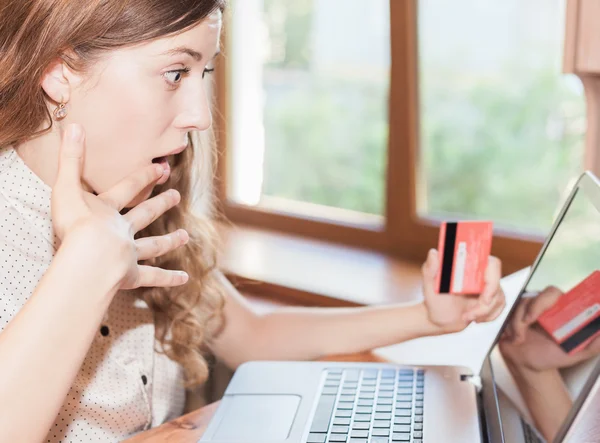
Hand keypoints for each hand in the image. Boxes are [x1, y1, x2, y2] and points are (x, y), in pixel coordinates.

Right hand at [51, 123, 189, 289]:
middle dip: (161, 204)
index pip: (128, 188)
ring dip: (169, 241)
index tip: (162, 168)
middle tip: (178, 196)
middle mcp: (123, 230)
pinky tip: (184, 279)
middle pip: (145, 214)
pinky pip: (152, 277)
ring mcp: (129, 253)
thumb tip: (74, 124)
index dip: (144, 176)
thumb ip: (70, 160)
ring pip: (153, 245)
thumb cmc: (74, 224)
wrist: (89, 257)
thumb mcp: (66, 188)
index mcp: (108, 210)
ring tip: (185, 237)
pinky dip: (168, 278)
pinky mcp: (131, 276)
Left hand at [421, 249, 505, 332]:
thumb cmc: (434, 300)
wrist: (440, 318)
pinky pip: (500, 306)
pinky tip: (475, 318)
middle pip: (497, 283)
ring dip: (484, 312)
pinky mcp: (492, 297)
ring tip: (466, 316)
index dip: (493, 279)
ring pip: (499, 297)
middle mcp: (480, 273)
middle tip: (471, 313)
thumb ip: (430, 269)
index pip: (491, 263)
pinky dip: (489, 316)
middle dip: (487, 303)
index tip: (484, 297)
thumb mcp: (430, 285)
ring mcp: (487, 285)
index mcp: (468, 265)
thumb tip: (433, 253)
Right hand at [500, 286, 599, 370]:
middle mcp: (542, 306)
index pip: (553, 293)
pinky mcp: (511, 315)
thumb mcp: (575, 353)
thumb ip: (592, 345)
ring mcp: (525, 309)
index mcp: (558, 310)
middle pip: (534, 295)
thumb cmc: (552, 357)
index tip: (540, 314)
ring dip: (517, 323)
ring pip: (518, 305)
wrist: (528, 366)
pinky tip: (513, 338)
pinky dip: (509, 327)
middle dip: (530, 307)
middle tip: (526, 322)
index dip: (545, 299)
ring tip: (520, 339)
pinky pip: (506, 313)